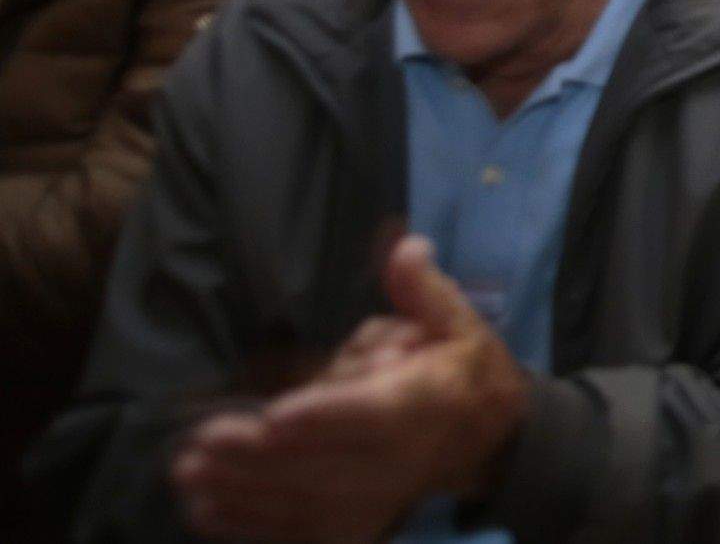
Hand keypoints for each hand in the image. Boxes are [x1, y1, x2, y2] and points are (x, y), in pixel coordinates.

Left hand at [173, 237, 525, 542]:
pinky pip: (296, 530)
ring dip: (241, 490)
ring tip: (188, 474)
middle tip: (201, 443)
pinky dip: (248, 524)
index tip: (275, 416)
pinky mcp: (354, 524)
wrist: (490, 443)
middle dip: (257, 456)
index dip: (324, 416)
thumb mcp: (458, 322)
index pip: (372, 414)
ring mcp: (373, 501)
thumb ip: (424, 290)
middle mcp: (396, 460)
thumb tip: (407, 246)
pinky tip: (203, 511)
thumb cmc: (465, 374)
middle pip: (321, 463)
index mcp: (422, 403)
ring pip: (300, 500)